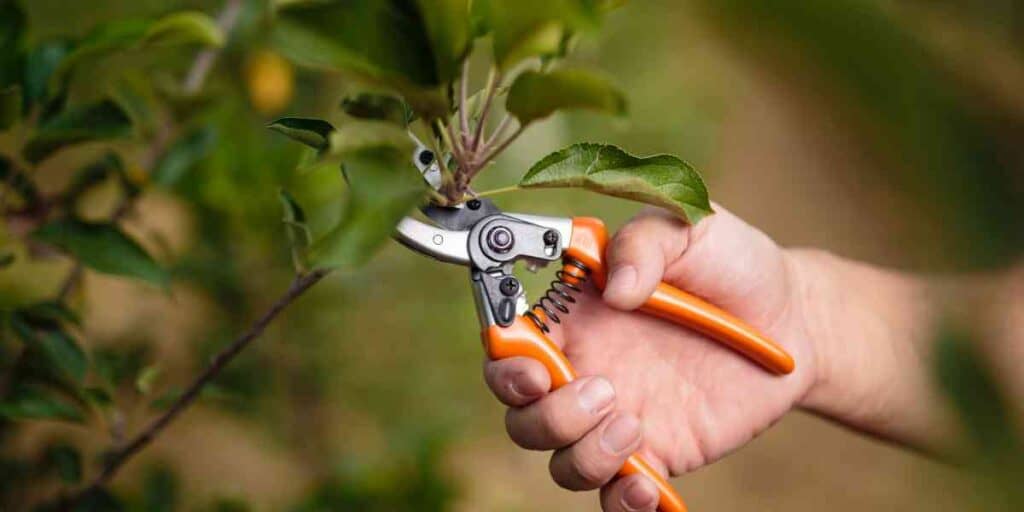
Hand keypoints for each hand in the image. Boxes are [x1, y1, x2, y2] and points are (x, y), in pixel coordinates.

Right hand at [483, 205, 820, 510]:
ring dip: (584, 453)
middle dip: (544, 414)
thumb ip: (646, 243)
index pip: (510, 342)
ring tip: (635, 423)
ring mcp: (617, 417)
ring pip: (561, 461)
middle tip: (601, 390)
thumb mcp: (691, 227)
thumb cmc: (733, 265)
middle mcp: (586, 368)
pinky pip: (617, 497)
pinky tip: (650, 486)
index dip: (504, 358)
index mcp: (575, 314)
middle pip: (523, 413)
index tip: (529, 363)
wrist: (794, 320)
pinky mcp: (655, 455)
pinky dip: (622, 503)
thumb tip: (616, 287)